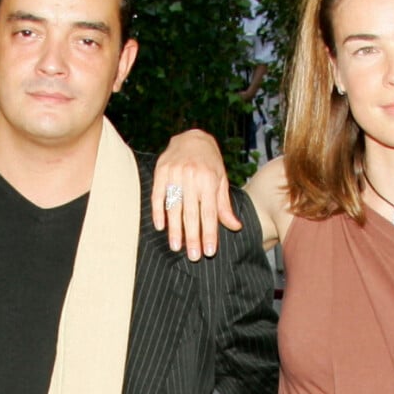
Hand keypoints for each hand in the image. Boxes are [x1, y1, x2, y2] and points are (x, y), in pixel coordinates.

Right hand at [152, 129, 241, 260]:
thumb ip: (224, 205)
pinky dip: (158, 211)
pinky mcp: (161, 171)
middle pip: (192, 213)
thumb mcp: (221, 180)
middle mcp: (193, 177)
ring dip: (175, 229)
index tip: (209, 251)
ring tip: (176, 247)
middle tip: (193, 256)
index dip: (210, 233)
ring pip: (174, 207)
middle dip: (193, 237)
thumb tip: (235, 226)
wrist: (192, 137)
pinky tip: (160, 226)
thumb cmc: (210, 162)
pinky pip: (158, 195)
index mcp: (210, 180)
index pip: (210, 213)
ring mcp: (175, 174)